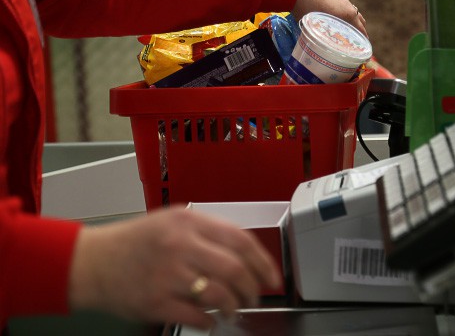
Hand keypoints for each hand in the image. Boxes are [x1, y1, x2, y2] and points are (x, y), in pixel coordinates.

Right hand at [69, 207, 280, 328]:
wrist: (94, 261)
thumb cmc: (135, 242)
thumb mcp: (173, 221)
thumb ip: (207, 232)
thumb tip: (245, 255)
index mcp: (188, 221)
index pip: (240, 239)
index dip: (263, 261)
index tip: (271, 276)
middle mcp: (180, 245)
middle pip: (235, 269)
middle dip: (252, 288)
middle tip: (254, 296)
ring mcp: (168, 274)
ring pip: (219, 295)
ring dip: (233, 307)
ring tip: (233, 309)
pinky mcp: (156, 302)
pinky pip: (196, 317)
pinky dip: (210, 323)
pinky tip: (210, 321)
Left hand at [292, 0, 367, 37]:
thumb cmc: (307, 9)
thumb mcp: (316, 27)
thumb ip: (322, 34)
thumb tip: (323, 43)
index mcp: (347, 15)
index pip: (360, 29)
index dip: (363, 37)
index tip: (364, 45)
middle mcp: (347, 6)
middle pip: (359, 19)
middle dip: (360, 29)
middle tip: (357, 40)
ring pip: (352, 12)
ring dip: (352, 21)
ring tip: (347, 30)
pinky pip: (344, 6)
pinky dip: (345, 14)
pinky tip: (336, 18)